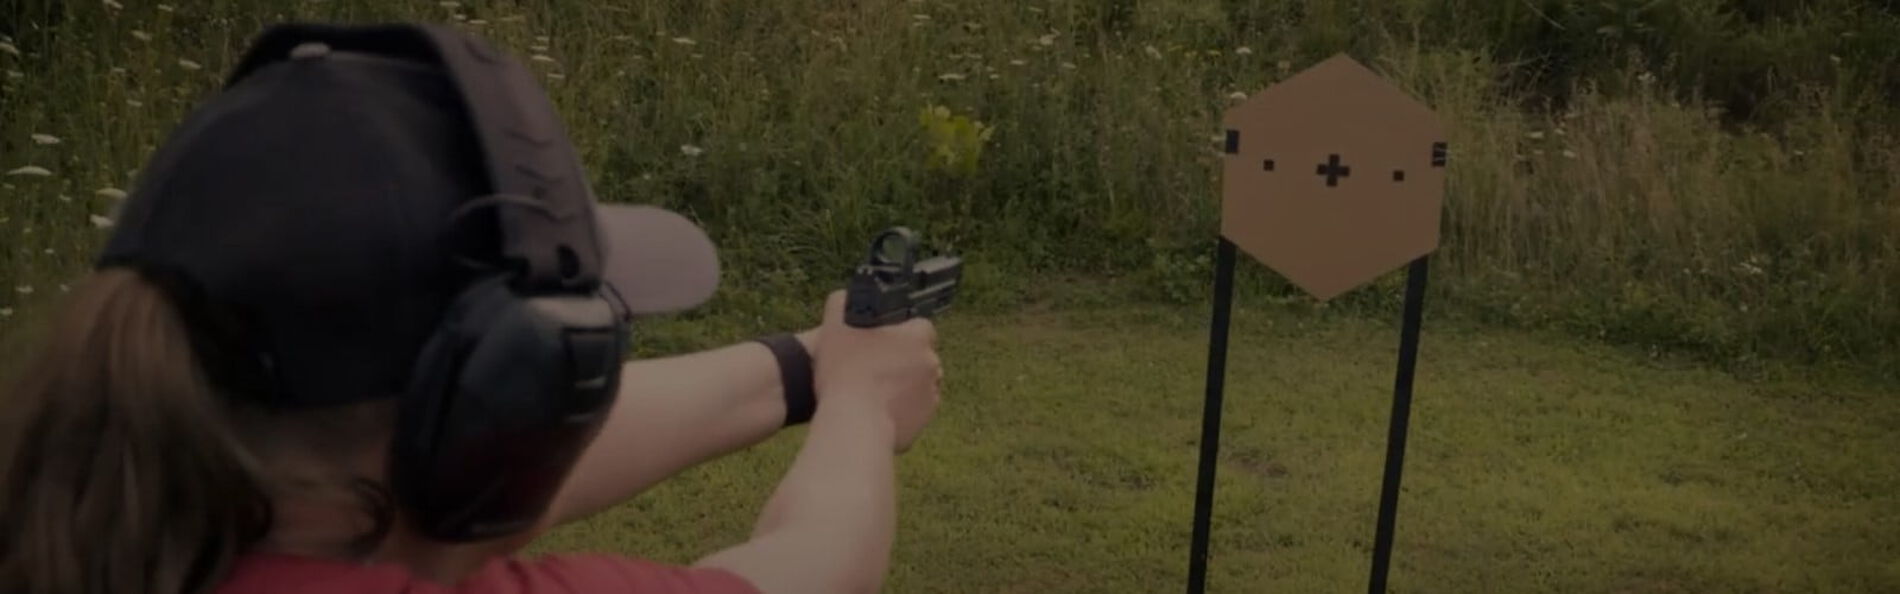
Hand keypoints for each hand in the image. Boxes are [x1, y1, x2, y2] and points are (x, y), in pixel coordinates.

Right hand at [808, 290, 941, 452]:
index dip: (900, 332)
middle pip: (919, 356)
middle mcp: (932, 364)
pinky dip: (899, 410)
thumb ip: (843, 303)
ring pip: (918, 384)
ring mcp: (930, 394)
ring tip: (872, 391)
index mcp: (918, 337)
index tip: (881, 340)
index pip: (919, 326)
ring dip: (902, 385)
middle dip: (902, 360)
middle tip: (872, 366)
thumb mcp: (834, 325)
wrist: (853, 423)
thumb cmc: (844, 372)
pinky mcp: (923, 421)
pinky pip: (913, 410)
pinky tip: (876, 411)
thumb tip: (847, 298)